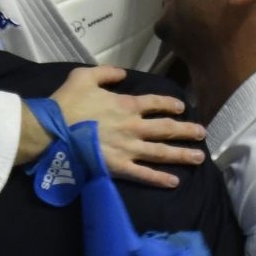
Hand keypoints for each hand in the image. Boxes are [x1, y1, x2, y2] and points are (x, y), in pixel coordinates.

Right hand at [50, 66, 205, 189]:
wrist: (53, 131)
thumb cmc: (67, 103)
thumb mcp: (84, 76)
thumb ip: (106, 73)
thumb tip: (123, 74)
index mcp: (126, 105)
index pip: (155, 103)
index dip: (170, 104)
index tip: (182, 107)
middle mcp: (133, 127)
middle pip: (166, 128)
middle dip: (186, 131)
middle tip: (202, 133)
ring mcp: (128, 149)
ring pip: (161, 152)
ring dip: (182, 155)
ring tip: (199, 158)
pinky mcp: (119, 167)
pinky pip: (144, 175)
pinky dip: (159, 179)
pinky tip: (174, 182)